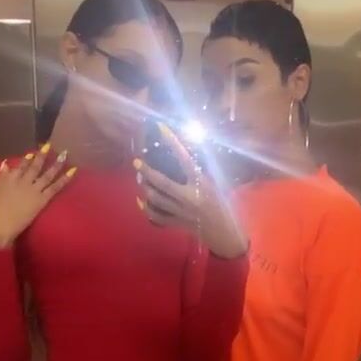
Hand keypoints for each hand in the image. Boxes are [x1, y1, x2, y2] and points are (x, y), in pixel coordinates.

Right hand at [0, 147, 76, 249]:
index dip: (26, 159)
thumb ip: (1, 177)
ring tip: (65, 154)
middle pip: (35, 166)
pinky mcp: (42, 199)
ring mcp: (34, 189)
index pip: (20, 165)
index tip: (32, 153)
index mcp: (10, 178)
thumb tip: (5, 165)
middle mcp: (23, 180)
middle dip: (42, 155)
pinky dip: (65, 179)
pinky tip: (73, 171)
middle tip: (49, 145)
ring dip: (57, 163)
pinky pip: (55, 187)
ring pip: (47, 174)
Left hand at [134, 125, 247, 260]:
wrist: (224, 232)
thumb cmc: (222, 204)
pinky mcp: (176, 223)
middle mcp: (189, 198)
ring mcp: (181, 212)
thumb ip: (201, 169)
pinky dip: (146, 209)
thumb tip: (186, 151)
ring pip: (156, 199)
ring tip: (140, 178)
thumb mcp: (215, 184)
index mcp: (201, 185)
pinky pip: (157, 217)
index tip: (161, 128)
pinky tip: (140, 201)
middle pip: (163, 183)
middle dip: (147, 171)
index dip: (173, 143)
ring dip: (146, 187)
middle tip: (137, 162)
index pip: (185, 159)